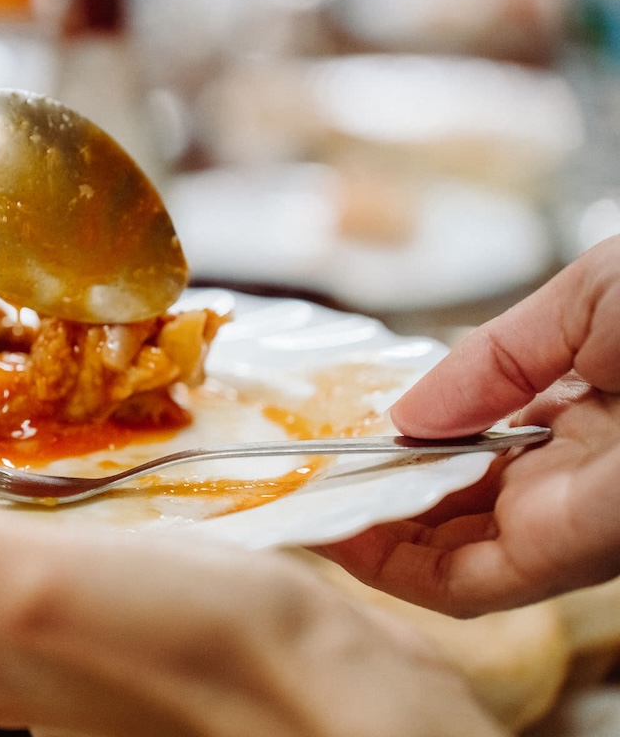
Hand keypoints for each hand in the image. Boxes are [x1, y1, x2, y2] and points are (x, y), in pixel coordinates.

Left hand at [0, 444, 505, 736]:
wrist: (331, 698)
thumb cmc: (181, 641)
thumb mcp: (28, 579)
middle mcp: (29, 645)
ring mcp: (99, 627)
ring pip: (32, 527)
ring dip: (22, 459)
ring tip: (27, 388)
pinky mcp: (162, 602)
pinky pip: (96, 529)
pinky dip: (87, 478)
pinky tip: (107, 442)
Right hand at [322, 236, 619, 616]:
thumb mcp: (584, 301)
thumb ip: (490, 360)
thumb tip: (404, 413)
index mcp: (579, 413)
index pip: (469, 449)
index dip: (400, 449)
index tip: (337, 438)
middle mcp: (567, 476)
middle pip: (449, 509)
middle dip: (372, 499)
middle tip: (300, 482)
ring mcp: (566, 521)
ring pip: (446, 555)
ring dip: (369, 539)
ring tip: (301, 508)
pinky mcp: (566, 555)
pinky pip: (465, 583)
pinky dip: (396, 567)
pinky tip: (341, 534)